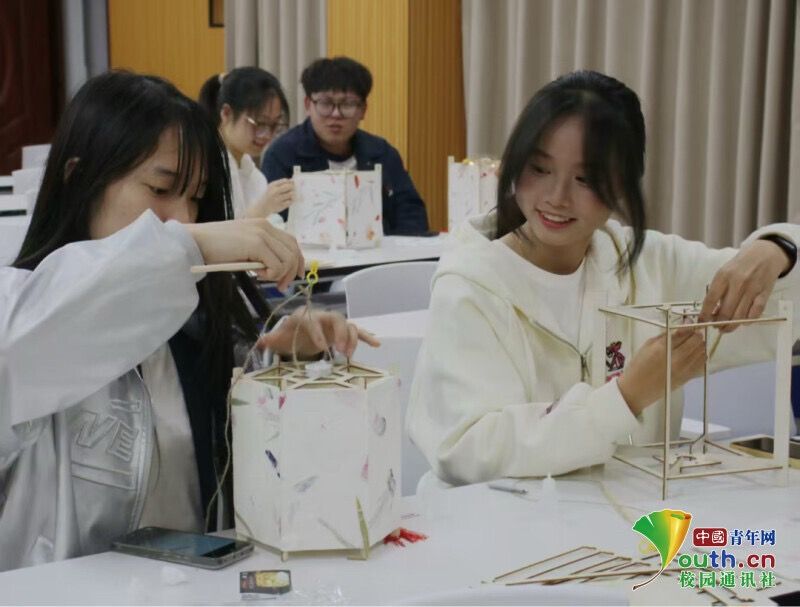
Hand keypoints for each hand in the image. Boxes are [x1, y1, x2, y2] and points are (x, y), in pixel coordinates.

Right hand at [184, 218, 303, 289]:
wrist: (195, 242)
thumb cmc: (215, 248)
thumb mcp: (243, 248)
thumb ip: (261, 252)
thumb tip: (278, 270)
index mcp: (263, 225)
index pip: (291, 242)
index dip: (297, 260)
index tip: (296, 275)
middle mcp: (265, 226)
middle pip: (293, 251)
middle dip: (291, 272)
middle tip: (281, 286)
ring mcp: (262, 234)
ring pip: (287, 260)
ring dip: (279, 274)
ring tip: (261, 276)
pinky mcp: (257, 244)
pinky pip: (277, 266)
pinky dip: (270, 274)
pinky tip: (256, 273)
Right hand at [247, 178, 293, 217]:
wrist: (262, 207)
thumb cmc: (269, 195)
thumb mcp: (272, 187)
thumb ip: (281, 183)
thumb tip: (293, 181)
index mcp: (272, 185)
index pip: (285, 181)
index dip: (290, 182)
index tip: (290, 184)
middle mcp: (274, 192)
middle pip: (290, 187)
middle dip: (292, 188)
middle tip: (291, 190)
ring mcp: (277, 199)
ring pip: (291, 194)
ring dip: (292, 194)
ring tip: (289, 195)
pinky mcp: (280, 206)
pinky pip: (290, 201)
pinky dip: (291, 200)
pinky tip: (287, 200)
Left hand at [256, 307, 380, 358]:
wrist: (301, 329)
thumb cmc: (292, 332)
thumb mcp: (281, 336)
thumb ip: (272, 339)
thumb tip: (260, 342)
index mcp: (307, 316)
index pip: (313, 321)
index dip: (318, 332)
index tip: (322, 348)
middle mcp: (324, 317)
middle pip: (336, 318)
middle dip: (340, 333)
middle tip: (340, 350)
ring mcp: (335, 324)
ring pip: (348, 325)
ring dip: (352, 338)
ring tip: (349, 355)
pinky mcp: (344, 332)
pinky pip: (358, 332)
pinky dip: (367, 337)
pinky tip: (377, 344)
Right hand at [617, 328, 705, 414]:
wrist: (636, 390)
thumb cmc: (638, 367)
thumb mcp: (646, 346)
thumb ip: (664, 336)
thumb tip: (680, 328)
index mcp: (662, 348)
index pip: (684, 332)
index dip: (689, 326)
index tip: (689, 323)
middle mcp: (675, 358)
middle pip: (696, 340)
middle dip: (696, 334)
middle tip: (693, 333)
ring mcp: (683, 369)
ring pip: (701, 351)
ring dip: (699, 345)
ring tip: (693, 343)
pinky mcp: (687, 378)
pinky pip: (702, 364)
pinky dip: (701, 356)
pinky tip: (696, 354)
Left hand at [699, 239, 787, 331]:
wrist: (764, 254)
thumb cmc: (740, 265)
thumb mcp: (724, 273)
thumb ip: (717, 290)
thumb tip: (711, 312)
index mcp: (723, 276)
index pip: (710, 300)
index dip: (705, 315)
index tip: (701, 323)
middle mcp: (737, 283)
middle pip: (725, 312)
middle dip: (719, 324)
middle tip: (717, 327)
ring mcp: (752, 289)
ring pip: (740, 315)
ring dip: (732, 326)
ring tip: (727, 328)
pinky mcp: (764, 293)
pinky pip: (755, 313)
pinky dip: (748, 320)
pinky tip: (744, 322)